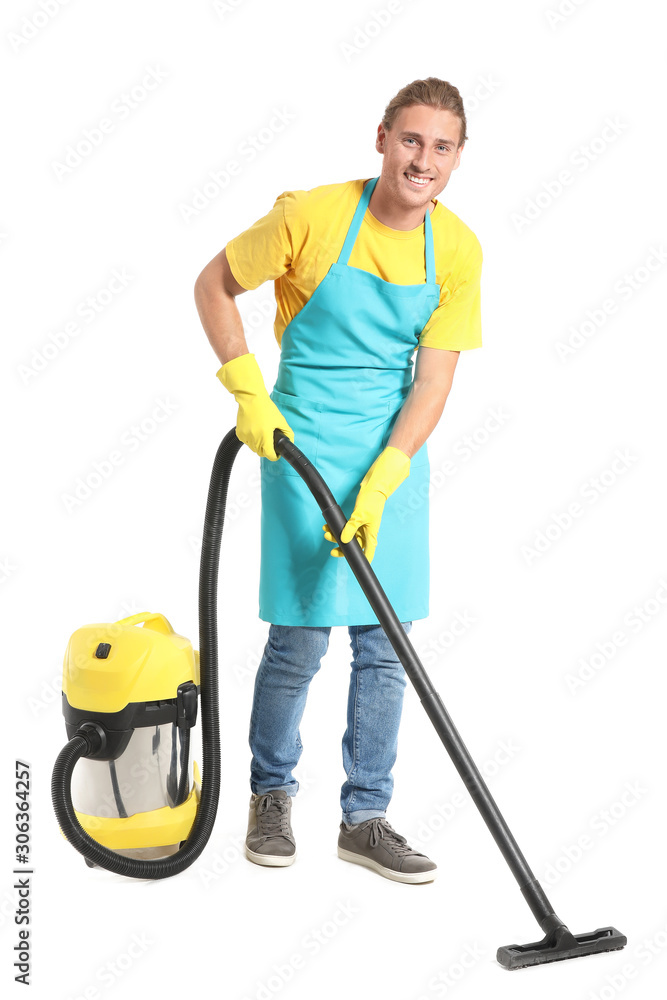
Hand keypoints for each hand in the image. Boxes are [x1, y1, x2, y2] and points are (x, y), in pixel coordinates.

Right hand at [217, 353, 293, 459]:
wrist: (251, 399)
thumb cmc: (265, 408)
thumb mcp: (280, 420)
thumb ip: (287, 433)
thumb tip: (290, 441)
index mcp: (264, 437)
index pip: (269, 455)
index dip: (275, 455)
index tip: (276, 452)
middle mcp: (254, 439)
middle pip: (261, 453)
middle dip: (267, 450)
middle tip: (270, 442)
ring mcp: (245, 437)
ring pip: (253, 448)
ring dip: (259, 445)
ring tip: (262, 434)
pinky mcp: (240, 433)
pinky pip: (247, 442)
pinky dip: (251, 440)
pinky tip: (255, 430)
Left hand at [322, 447, 409, 563]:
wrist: (374, 488)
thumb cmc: (372, 502)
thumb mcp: (360, 516)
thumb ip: (351, 528)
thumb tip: (342, 540)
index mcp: (370, 535)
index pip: (368, 553)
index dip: (362, 562)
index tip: (354, 566)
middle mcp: (366, 533)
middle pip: (354, 547)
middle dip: (341, 547)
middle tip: (331, 548)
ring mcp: (361, 527)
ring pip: (347, 537)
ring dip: (336, 536)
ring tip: (326, 533)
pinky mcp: (356, 520)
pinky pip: (345, 528)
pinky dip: (337, 528)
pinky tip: (328, 526)